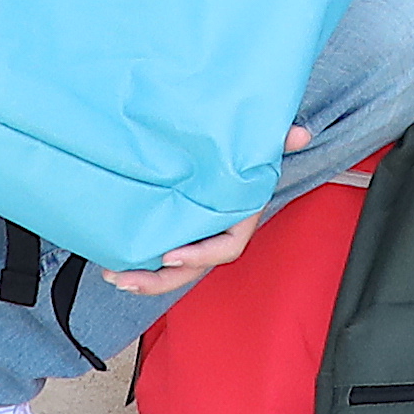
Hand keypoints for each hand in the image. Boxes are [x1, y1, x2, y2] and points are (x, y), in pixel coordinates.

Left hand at [94, 114, 335, 296]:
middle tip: (127, 279)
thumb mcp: (260, 146)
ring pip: (173, 269)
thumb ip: (277, 141)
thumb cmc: (245, 153)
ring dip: (143, 278)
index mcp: (240, 219)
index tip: (170, 255)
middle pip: (192, 268)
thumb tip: (300, 134)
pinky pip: (161, 256)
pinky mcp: (178, 233)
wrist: (233, 153)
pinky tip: (113, 264)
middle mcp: (218, 234)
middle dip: (159, 279)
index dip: (200, 255)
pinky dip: (139, 263)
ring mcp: (197, 238)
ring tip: (113, 276)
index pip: (226, 247)